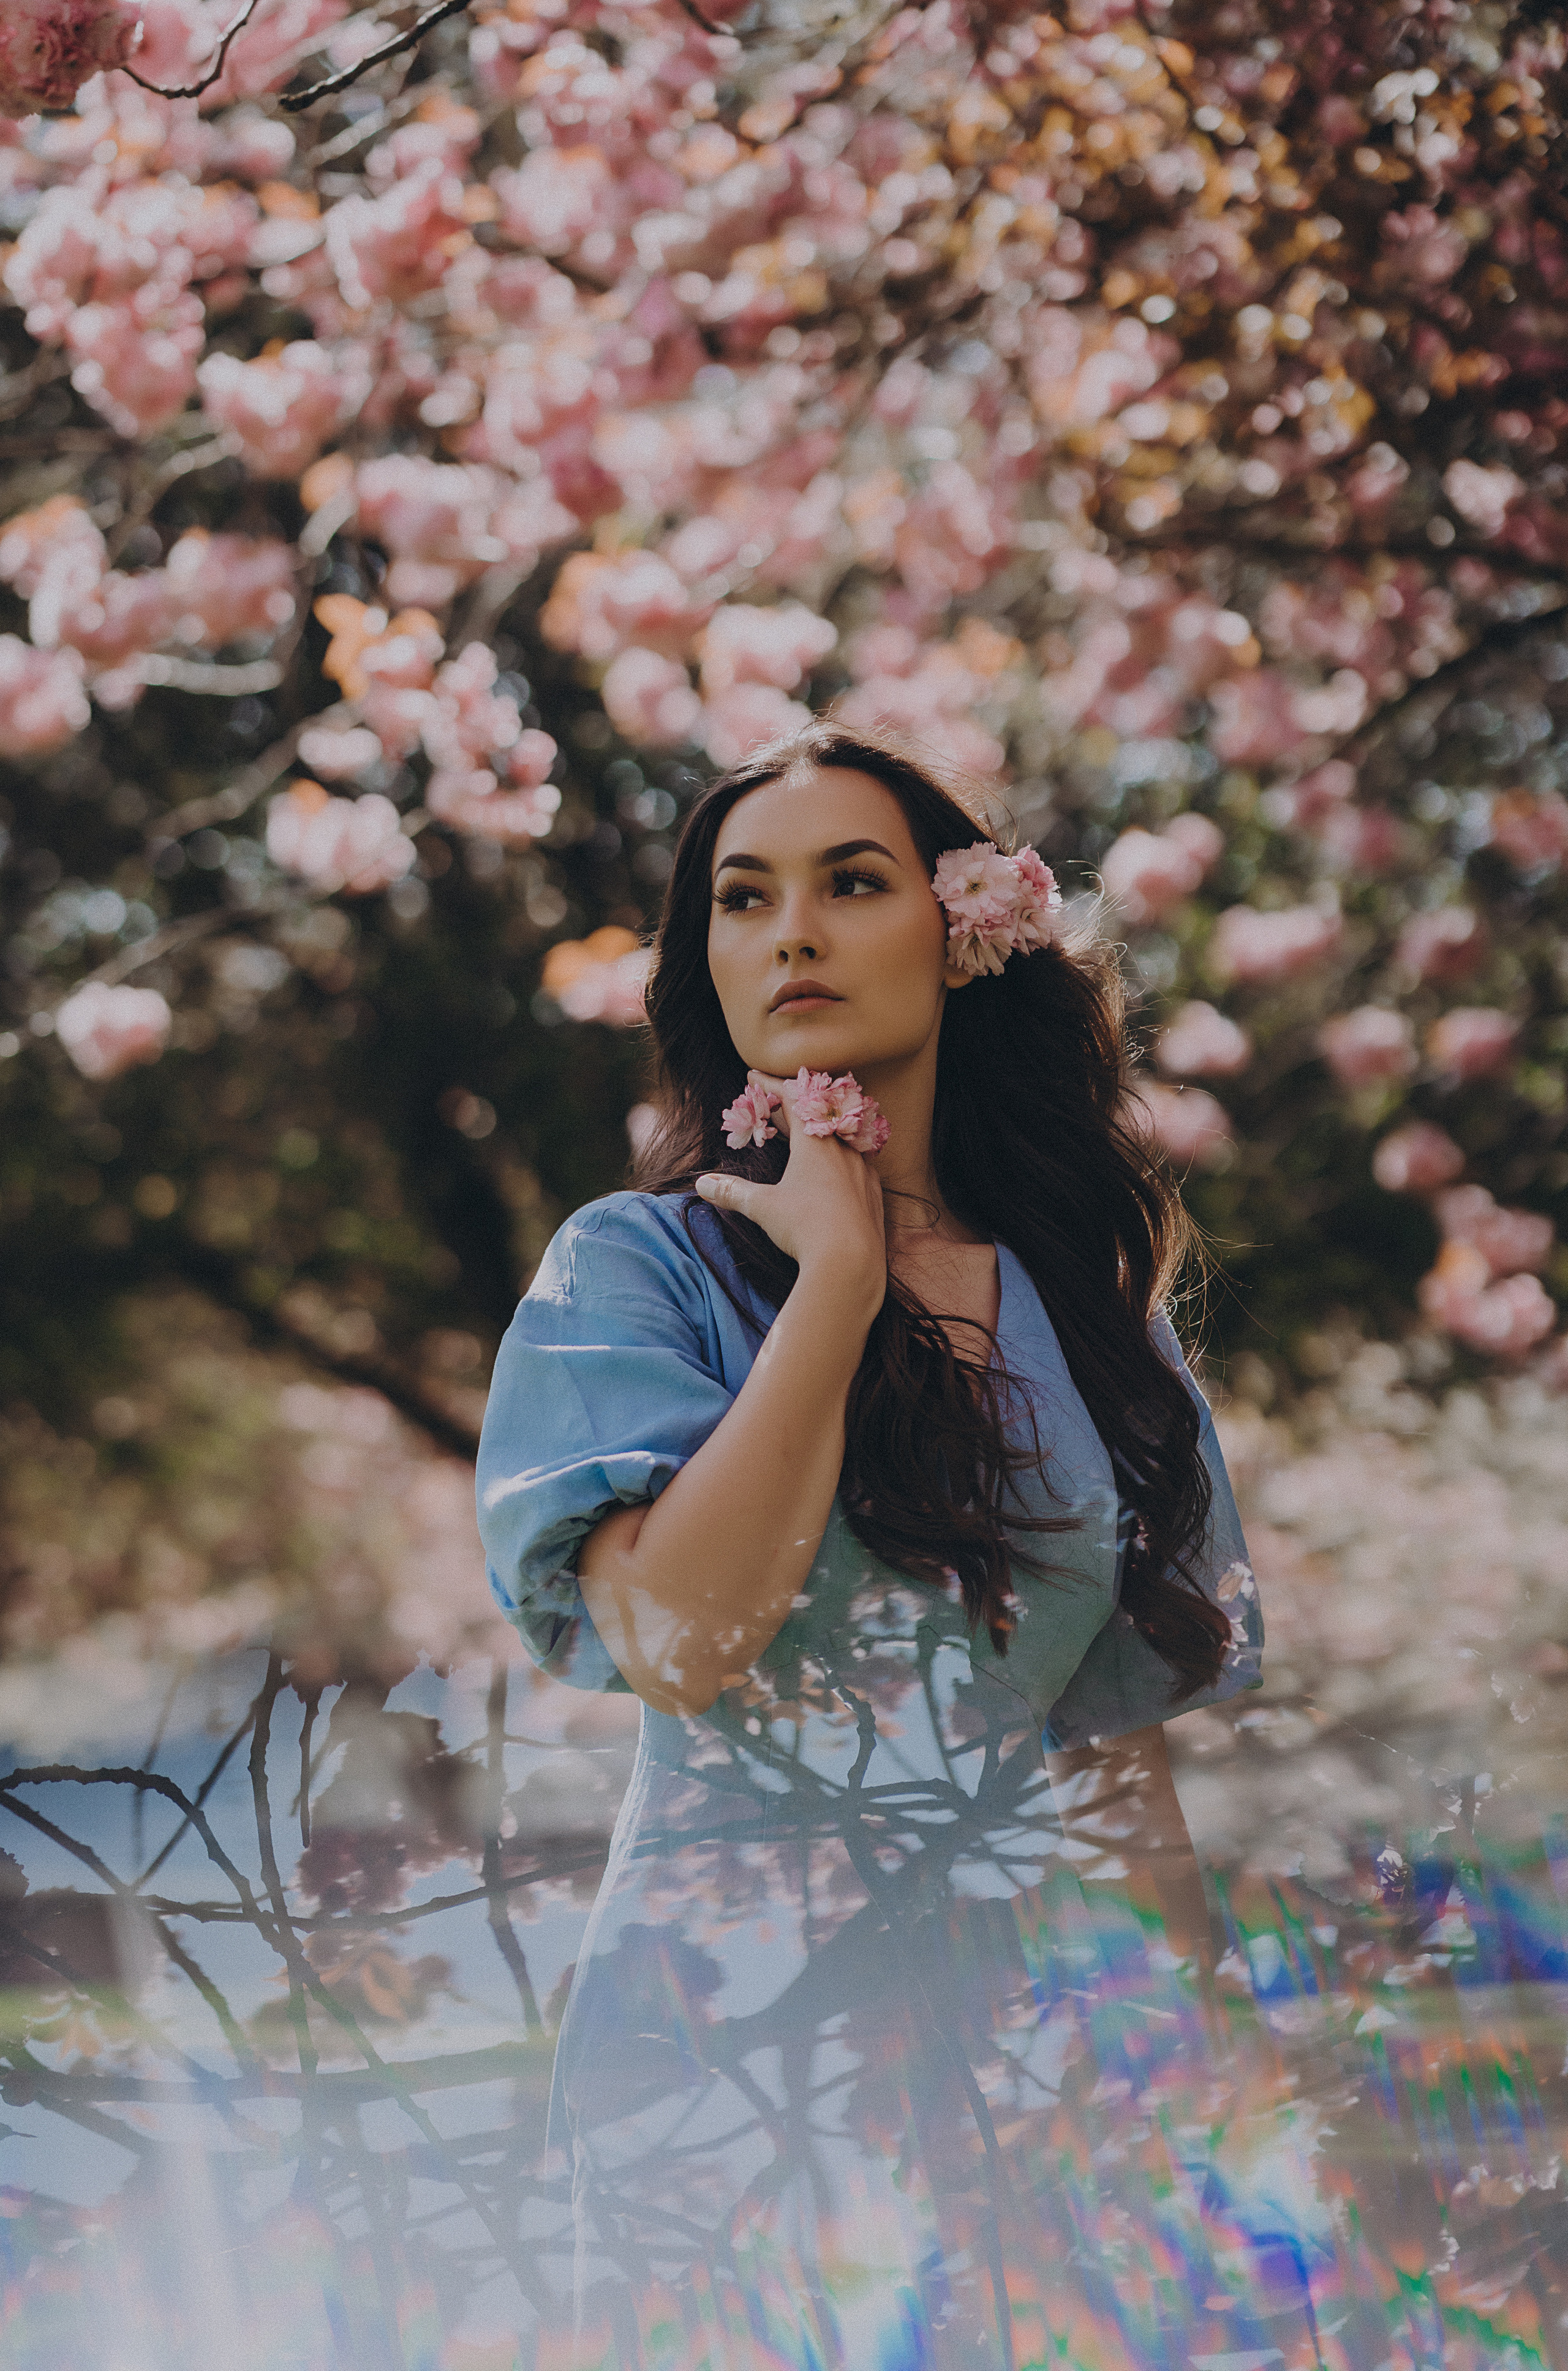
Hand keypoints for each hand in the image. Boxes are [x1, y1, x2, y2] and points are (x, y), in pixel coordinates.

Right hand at [696, 1070, 886, 1316]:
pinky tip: (829, 1173)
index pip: (793, 1097)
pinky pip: (856, 1161)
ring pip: (839, 1137)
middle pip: (817, 1113)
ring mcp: (863, 1169)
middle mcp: (843, 1148)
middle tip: (770, 1108)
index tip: (753, 1077)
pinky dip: (837, 1157)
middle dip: (790, 1108)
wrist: (852, 1263)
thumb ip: (733, 1191)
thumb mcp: (763, 1207)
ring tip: (797, 1140)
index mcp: (815, 1141)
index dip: (771, 1084)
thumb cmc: (805, 1228)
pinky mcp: (873, 1192)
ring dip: (816, 1132)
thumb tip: (703, 1184)